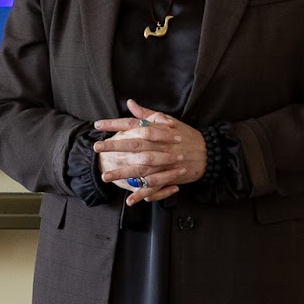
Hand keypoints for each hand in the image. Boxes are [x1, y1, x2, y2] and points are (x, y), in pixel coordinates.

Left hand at [92, 99, 206, 204]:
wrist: (207, 152)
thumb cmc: (184, 135)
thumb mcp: (167, 120)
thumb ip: (146, 114)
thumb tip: (130, 103)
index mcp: (156, 130)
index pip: (132, 125)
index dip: (114, 125)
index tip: (97, 125)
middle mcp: (159, 145)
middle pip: (133, 145)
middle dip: (114, 147)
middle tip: (96, 148)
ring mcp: (164, 162)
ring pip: (140, 168)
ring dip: (122, 173)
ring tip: (105, 177)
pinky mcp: (170, 176)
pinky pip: (154, 187)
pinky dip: (142, 194)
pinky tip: (130, 200)